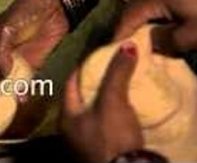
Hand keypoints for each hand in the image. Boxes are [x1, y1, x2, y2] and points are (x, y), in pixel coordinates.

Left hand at [61, 42, 142, 162]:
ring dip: (108, 100)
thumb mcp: (113, 100)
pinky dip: (117, 115)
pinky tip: (130, 110)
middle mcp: (72, 130)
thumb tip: (127, 44)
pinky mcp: (106, 151)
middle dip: (98, 83)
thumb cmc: (111, 136)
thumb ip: (118, 73)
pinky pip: (110, 126)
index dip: (85, 67)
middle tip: (113, 67)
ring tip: (123, 86)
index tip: (99, 55)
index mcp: (67, 116)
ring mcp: (88, 142)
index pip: (71, 83)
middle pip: (84, 98)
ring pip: (97, 113)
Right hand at [114, 0, 196, 52]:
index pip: (128, 16)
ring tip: (142, 36)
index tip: (111, 51)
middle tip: (125, 46)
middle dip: (129, 26)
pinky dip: (155, 8)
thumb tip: (146, 44)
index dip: (119, 35)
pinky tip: (160, 21)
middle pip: (135, 5)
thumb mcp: (191, 39)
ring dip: (143, 17)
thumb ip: (161, 42)